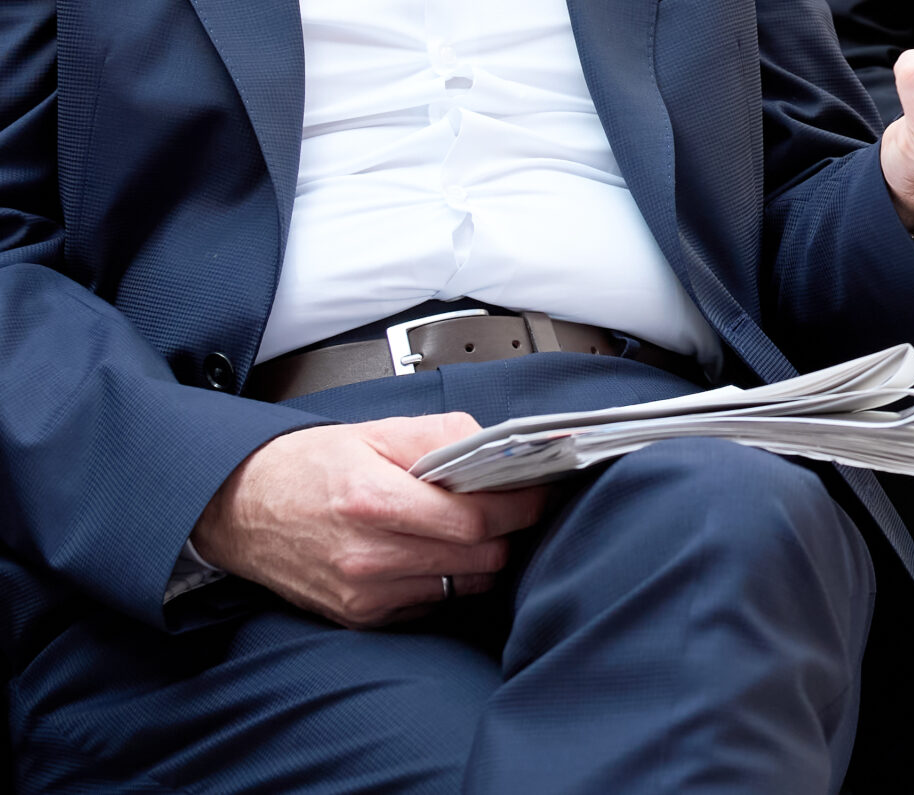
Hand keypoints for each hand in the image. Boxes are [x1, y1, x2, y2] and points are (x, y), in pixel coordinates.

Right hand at [191, 417, 550, 626]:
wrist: (240, 507)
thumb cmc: (306, 468)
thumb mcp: (377, 432)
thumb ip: (445, 437)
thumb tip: (499, 450)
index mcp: (373, 502)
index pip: (476, 519)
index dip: (519, 505)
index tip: (537, 491)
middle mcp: (368, 556)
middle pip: (479, 558)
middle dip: (505, 531)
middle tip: (507, 505)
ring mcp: (364, 593)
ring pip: (463, 586)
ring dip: (480, 558)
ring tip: (467, 527)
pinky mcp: (361, 616)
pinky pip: (434, 604)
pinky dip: (447, 580)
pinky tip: (433, 552)